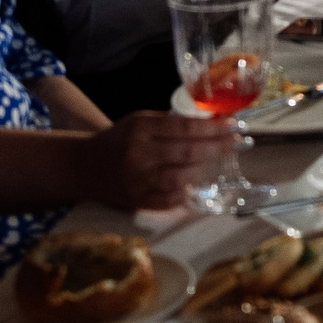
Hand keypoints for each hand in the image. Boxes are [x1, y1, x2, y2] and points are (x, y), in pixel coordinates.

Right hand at [71, 112, 237, 211]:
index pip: (184, 127)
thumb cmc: (119, 139)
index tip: (234, 126)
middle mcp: (138, 154)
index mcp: (140, 128)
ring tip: (217, 161)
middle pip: (187, 152)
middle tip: (240, 144)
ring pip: (180, 178)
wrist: (83, 166)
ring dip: (203, 170)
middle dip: (218, 147)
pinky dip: (185, 193)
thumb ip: (172, 123)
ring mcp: (136, 181)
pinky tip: (196, 185)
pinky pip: (168, 200)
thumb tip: (213, 123)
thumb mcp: (140, 121)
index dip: (213, 128)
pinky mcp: (135, 201)